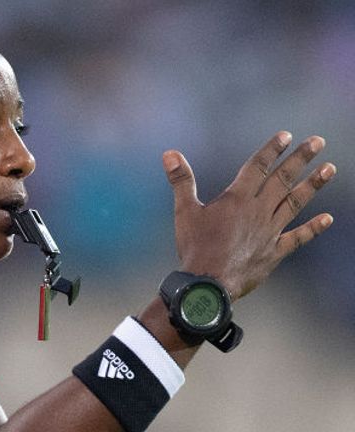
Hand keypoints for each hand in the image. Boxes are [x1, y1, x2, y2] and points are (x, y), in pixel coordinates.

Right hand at [163, 131, 335, 301]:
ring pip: (294, 203)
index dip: (272, 150)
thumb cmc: (194, 247)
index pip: (258, 167)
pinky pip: (297, 238)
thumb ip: (181, 180)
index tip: (286, 135)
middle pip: (282, 180)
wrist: (208, 284)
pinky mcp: (273, 252)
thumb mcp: (184, 211)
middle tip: (318, 142)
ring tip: (329, 169)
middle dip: (300, 159)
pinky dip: (312, 228)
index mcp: (237, 199)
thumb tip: (170, 153)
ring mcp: (269, 232)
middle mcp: (258, 211)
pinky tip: (328, 219)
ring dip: (313, 185)